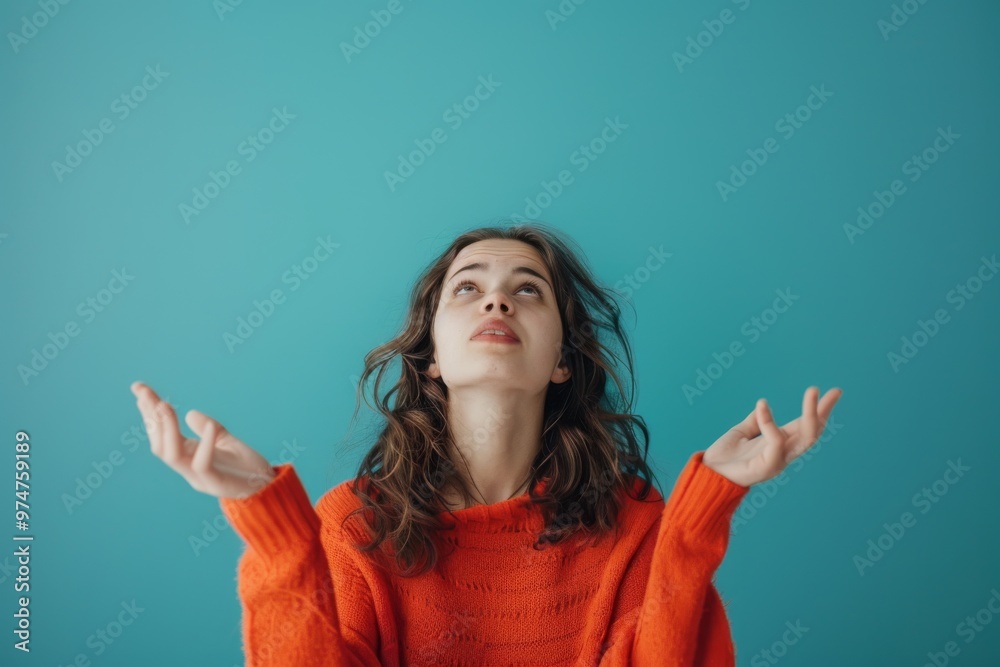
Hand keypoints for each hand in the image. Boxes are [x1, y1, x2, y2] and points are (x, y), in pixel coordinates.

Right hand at [132, 381, 275, 498]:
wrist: (269, 488)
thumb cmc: (246, 467)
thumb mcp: (226, 441)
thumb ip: (209, 428)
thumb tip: (191, 413)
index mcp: (188, 457)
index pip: (161, 435)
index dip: (149, 414)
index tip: (139, 388)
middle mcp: (188, 468)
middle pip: (159, 444)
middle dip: (151, 418)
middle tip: (145, 393)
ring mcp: (200, 477)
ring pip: (172, 455)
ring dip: (166, 430)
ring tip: (165, 405)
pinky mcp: (217, 483)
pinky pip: (203, 465)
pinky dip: (204, 444)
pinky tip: (209, 425)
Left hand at [702, 386, 842, 486]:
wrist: (707, 473)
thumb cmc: (724, 456)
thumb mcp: (741, 432)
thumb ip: (755, 421)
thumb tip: (763, 407)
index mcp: (779, 444)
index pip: (805, 425)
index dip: (819, 410)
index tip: (834, 392)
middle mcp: (783, 453)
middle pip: (813, 432)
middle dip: (824, 411)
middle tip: (836, 391)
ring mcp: (778, 461)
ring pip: (805, 437)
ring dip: (811, 413)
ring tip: (813, 391)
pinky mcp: (767, 467)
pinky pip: (776, 441)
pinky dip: (770, 422)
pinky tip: (762, 405)